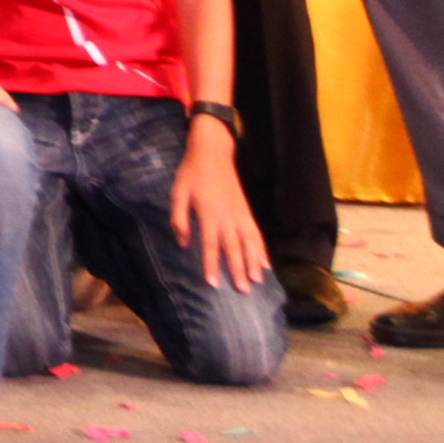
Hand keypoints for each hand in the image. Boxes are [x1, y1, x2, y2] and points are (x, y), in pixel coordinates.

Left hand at [170, 120, 270, 292]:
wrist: (213, 152)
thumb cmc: (191, 173)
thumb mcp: (177, 193)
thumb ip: (179, 219)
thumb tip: (183, 244)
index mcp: (208, 213)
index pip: (210, 244)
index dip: (211, 264)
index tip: (213, 283)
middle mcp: (227, 216)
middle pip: (233, 248)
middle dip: (237, 270)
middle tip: (242, 291)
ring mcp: (240, 214)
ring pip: (249, 242)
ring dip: (253, 263)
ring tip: (257, 281)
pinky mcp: (246, 211)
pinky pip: (256, 233)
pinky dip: (262, 249)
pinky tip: (265, 263)